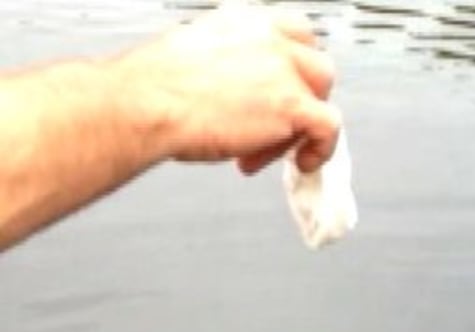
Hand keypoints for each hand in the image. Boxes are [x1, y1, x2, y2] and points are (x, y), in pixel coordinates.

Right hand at [119, 3, 338, 174]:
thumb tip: (232, 89)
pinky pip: (329, 127)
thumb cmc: (151, 88)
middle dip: (298, 98)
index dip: (292, 68)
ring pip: (321, 95)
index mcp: (242, 22)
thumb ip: (225, 65)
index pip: (292, 34)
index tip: (282, 90)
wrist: (142, 105)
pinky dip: (321, 149)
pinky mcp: (293, 104)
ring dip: (300, 126)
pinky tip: (301, 163)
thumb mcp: (193, 56)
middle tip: (273, 125)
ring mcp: (283, 70)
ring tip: (269, 150)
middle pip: (313, 65)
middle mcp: (268, 39)